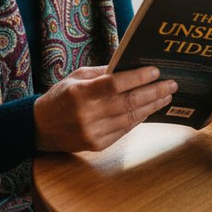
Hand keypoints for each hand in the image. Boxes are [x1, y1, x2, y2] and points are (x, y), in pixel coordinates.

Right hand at [33, 66, 176, 152]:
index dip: (137, 78)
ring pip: (130, 118)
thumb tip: (131, 65)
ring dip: (151, 106)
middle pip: (127, 102)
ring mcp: (92, 133)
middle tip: (171, 84)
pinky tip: (150, 109)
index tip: (155, 71)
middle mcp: (86, 115)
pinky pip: (124, 130)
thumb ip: (102, 72)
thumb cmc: (60, 97)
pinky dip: (139, 119)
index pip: (114, 84)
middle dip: (153, 92)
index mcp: (80, 93)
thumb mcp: (76, 77)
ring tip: (166, 96)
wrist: (40, 128)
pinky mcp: (97, 145)